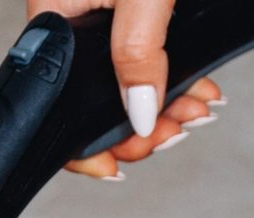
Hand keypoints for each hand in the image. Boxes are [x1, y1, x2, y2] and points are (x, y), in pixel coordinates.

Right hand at [26, 0, 225, 179]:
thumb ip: (135, 54)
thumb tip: (138, 115)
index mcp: (55, 15)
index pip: (55, 101)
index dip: (83, 144)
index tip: (114, 167)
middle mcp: (73, 21)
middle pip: (94, 101)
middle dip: (139, 128)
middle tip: (173, 133)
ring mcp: (102, 20)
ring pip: (126, 86)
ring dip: (164, 109)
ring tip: (197, 112)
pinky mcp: (132, 15)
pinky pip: (147, 63)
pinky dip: (174, 83)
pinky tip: (198, 94)